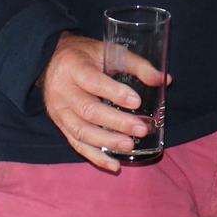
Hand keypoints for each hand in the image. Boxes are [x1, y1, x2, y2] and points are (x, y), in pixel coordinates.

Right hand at [39, 32, 168, 172]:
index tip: (136, 102)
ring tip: (130, 145)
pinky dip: (96, 157)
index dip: (114, 92)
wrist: (51, 60)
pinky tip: (114, 165)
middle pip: (88, 110)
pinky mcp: (60, 125)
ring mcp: (59, 111)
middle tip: (142, 128)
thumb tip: (165, 80)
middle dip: (117, 122)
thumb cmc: (85, 55)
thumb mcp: (108, 51)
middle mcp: (62, 91)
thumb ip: (136, 64)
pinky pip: (77, 144)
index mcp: (73, 67)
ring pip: (81, 131)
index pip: (93, 82)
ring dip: (107, 142)